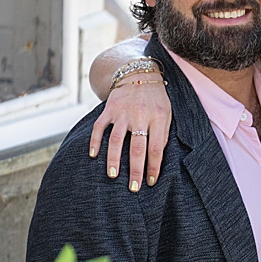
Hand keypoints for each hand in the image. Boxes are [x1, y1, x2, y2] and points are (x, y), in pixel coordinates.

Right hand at [89, 77, 171, 191]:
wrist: (138, 74)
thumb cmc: (156, 99)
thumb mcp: (167, 113)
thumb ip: (163, 133)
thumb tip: (157, 156)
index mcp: (158, 118)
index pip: (156, 148)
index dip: (154, 166)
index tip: (151, 182)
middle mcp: (140, 116)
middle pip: (137, 147)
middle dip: (135, 170)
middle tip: (133, 187)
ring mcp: (123, 112)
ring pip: (116, 139)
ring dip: (113, 159)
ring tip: (112, 175)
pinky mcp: (109, 109)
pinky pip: (99, 127)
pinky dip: (94, 141)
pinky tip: (93, 155)